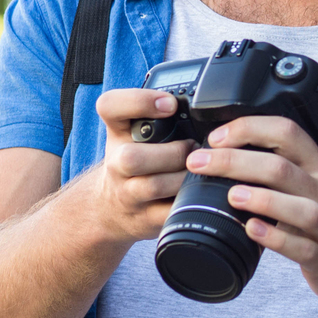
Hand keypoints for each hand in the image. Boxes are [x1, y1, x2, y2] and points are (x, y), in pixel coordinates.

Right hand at [85, 88, 193, 241]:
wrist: (110, 208)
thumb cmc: (136, 162)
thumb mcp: (138, 132)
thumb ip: (162, 114)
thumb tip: (207, 98)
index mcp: (118, 132)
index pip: (110, 106)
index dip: (139, 102)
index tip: (170, 104)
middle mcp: (117, 163)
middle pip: (131, 157)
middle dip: (172, 153)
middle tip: (194, 148)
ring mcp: (128, 193)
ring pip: (152, 186)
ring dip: (183, 178)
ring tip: (201, 171)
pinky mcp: (144, 219)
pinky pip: (168, 214)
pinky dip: (188, 203)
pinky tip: (200, 193)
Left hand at [186, 116, 317, 308]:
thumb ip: (285, 168)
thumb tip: (229, 152)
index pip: (288, 133)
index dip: (249, 129)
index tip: (216, 137)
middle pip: (282, 168)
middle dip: (235, 161)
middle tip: (199, 162)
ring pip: (298, 207)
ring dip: (261, 199)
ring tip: (231, 195)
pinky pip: (300, 248)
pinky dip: (274, 238)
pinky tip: (252, 231)